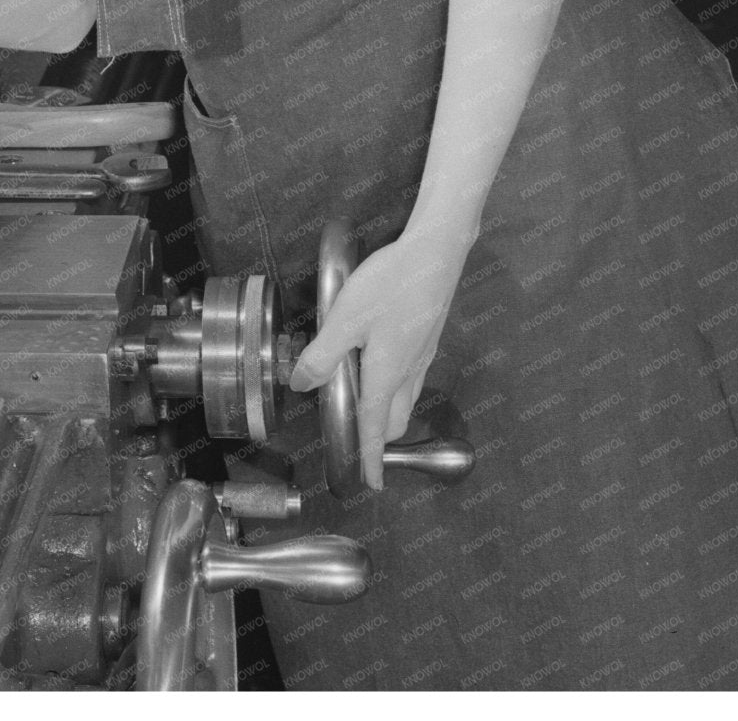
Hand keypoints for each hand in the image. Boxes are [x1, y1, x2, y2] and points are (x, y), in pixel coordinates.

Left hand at [288, 230, 467, 489]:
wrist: (436, 254)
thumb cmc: (389, 286)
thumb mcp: (345, 320)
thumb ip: (322, 356)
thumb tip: (301, 385)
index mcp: (387, 374)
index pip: (376, 427)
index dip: (371, 456)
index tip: (371, 483)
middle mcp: (410, 371)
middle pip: (395, 418)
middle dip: (380, 437)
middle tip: (361, 444)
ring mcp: (423, 355)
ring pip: (406, 398)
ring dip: (388, 413)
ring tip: (364, 411)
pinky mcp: (426, 338)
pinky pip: (411, 378)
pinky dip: (395, 389)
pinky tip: (380, 370)